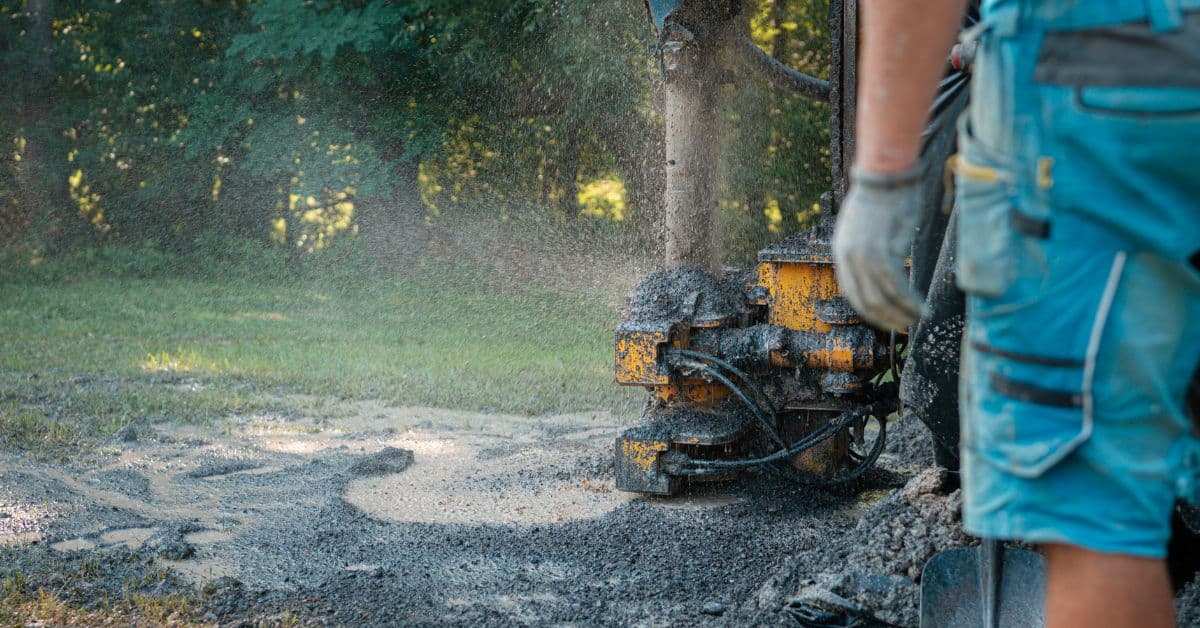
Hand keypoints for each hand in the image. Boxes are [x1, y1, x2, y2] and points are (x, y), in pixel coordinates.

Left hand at [832, 163, 928, 330]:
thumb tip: (881, 270)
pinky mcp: (884, 252)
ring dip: (901, 314)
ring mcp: (864, 256)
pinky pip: (897, 287)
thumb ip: (866, 250)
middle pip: (865, 301)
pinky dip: (910, 302)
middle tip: (904, 327)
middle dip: (886, 318)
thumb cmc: (882, 196)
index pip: (851, 292)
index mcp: (840, 251)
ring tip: (917, 320)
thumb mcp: (863, 226)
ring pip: (882, 298)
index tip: (886, 319)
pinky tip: (921, 308)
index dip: (869, 310)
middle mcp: (848, 258)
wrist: (886, 174)